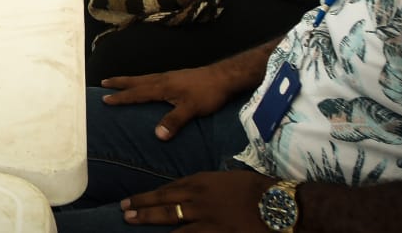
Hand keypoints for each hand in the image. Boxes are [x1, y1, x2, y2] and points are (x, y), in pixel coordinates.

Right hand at [99, 64, 238, 140]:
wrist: (224, 77)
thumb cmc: (207, 93)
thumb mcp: (192, 109)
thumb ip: (174, 121)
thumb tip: (157, 135)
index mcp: (162, 87)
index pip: (137, 93)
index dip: (121, 97)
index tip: (105, 99)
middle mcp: (162, 79)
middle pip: (136, 81)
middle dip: (119, 83)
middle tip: (103, 82)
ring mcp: (169, 77)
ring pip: (143, 78)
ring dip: (129, 80)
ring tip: (118, 81)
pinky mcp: (176, 77)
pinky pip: (151, 78)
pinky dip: (141, 81)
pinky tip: (145, 84)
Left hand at [120, 170, 274, 228]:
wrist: (277, 203)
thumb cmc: (256, 188)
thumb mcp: (226, 179)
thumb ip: (207, 185)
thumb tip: (192, 191)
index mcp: (201, 182)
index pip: (168, 189)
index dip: (148, 196)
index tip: (133, 199)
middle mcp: (199, 199)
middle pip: (164, 204)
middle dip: (141, 207)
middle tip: (124, 211)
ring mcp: (206, 219)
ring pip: (171, 221)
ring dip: (150, 222)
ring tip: (132, 222)